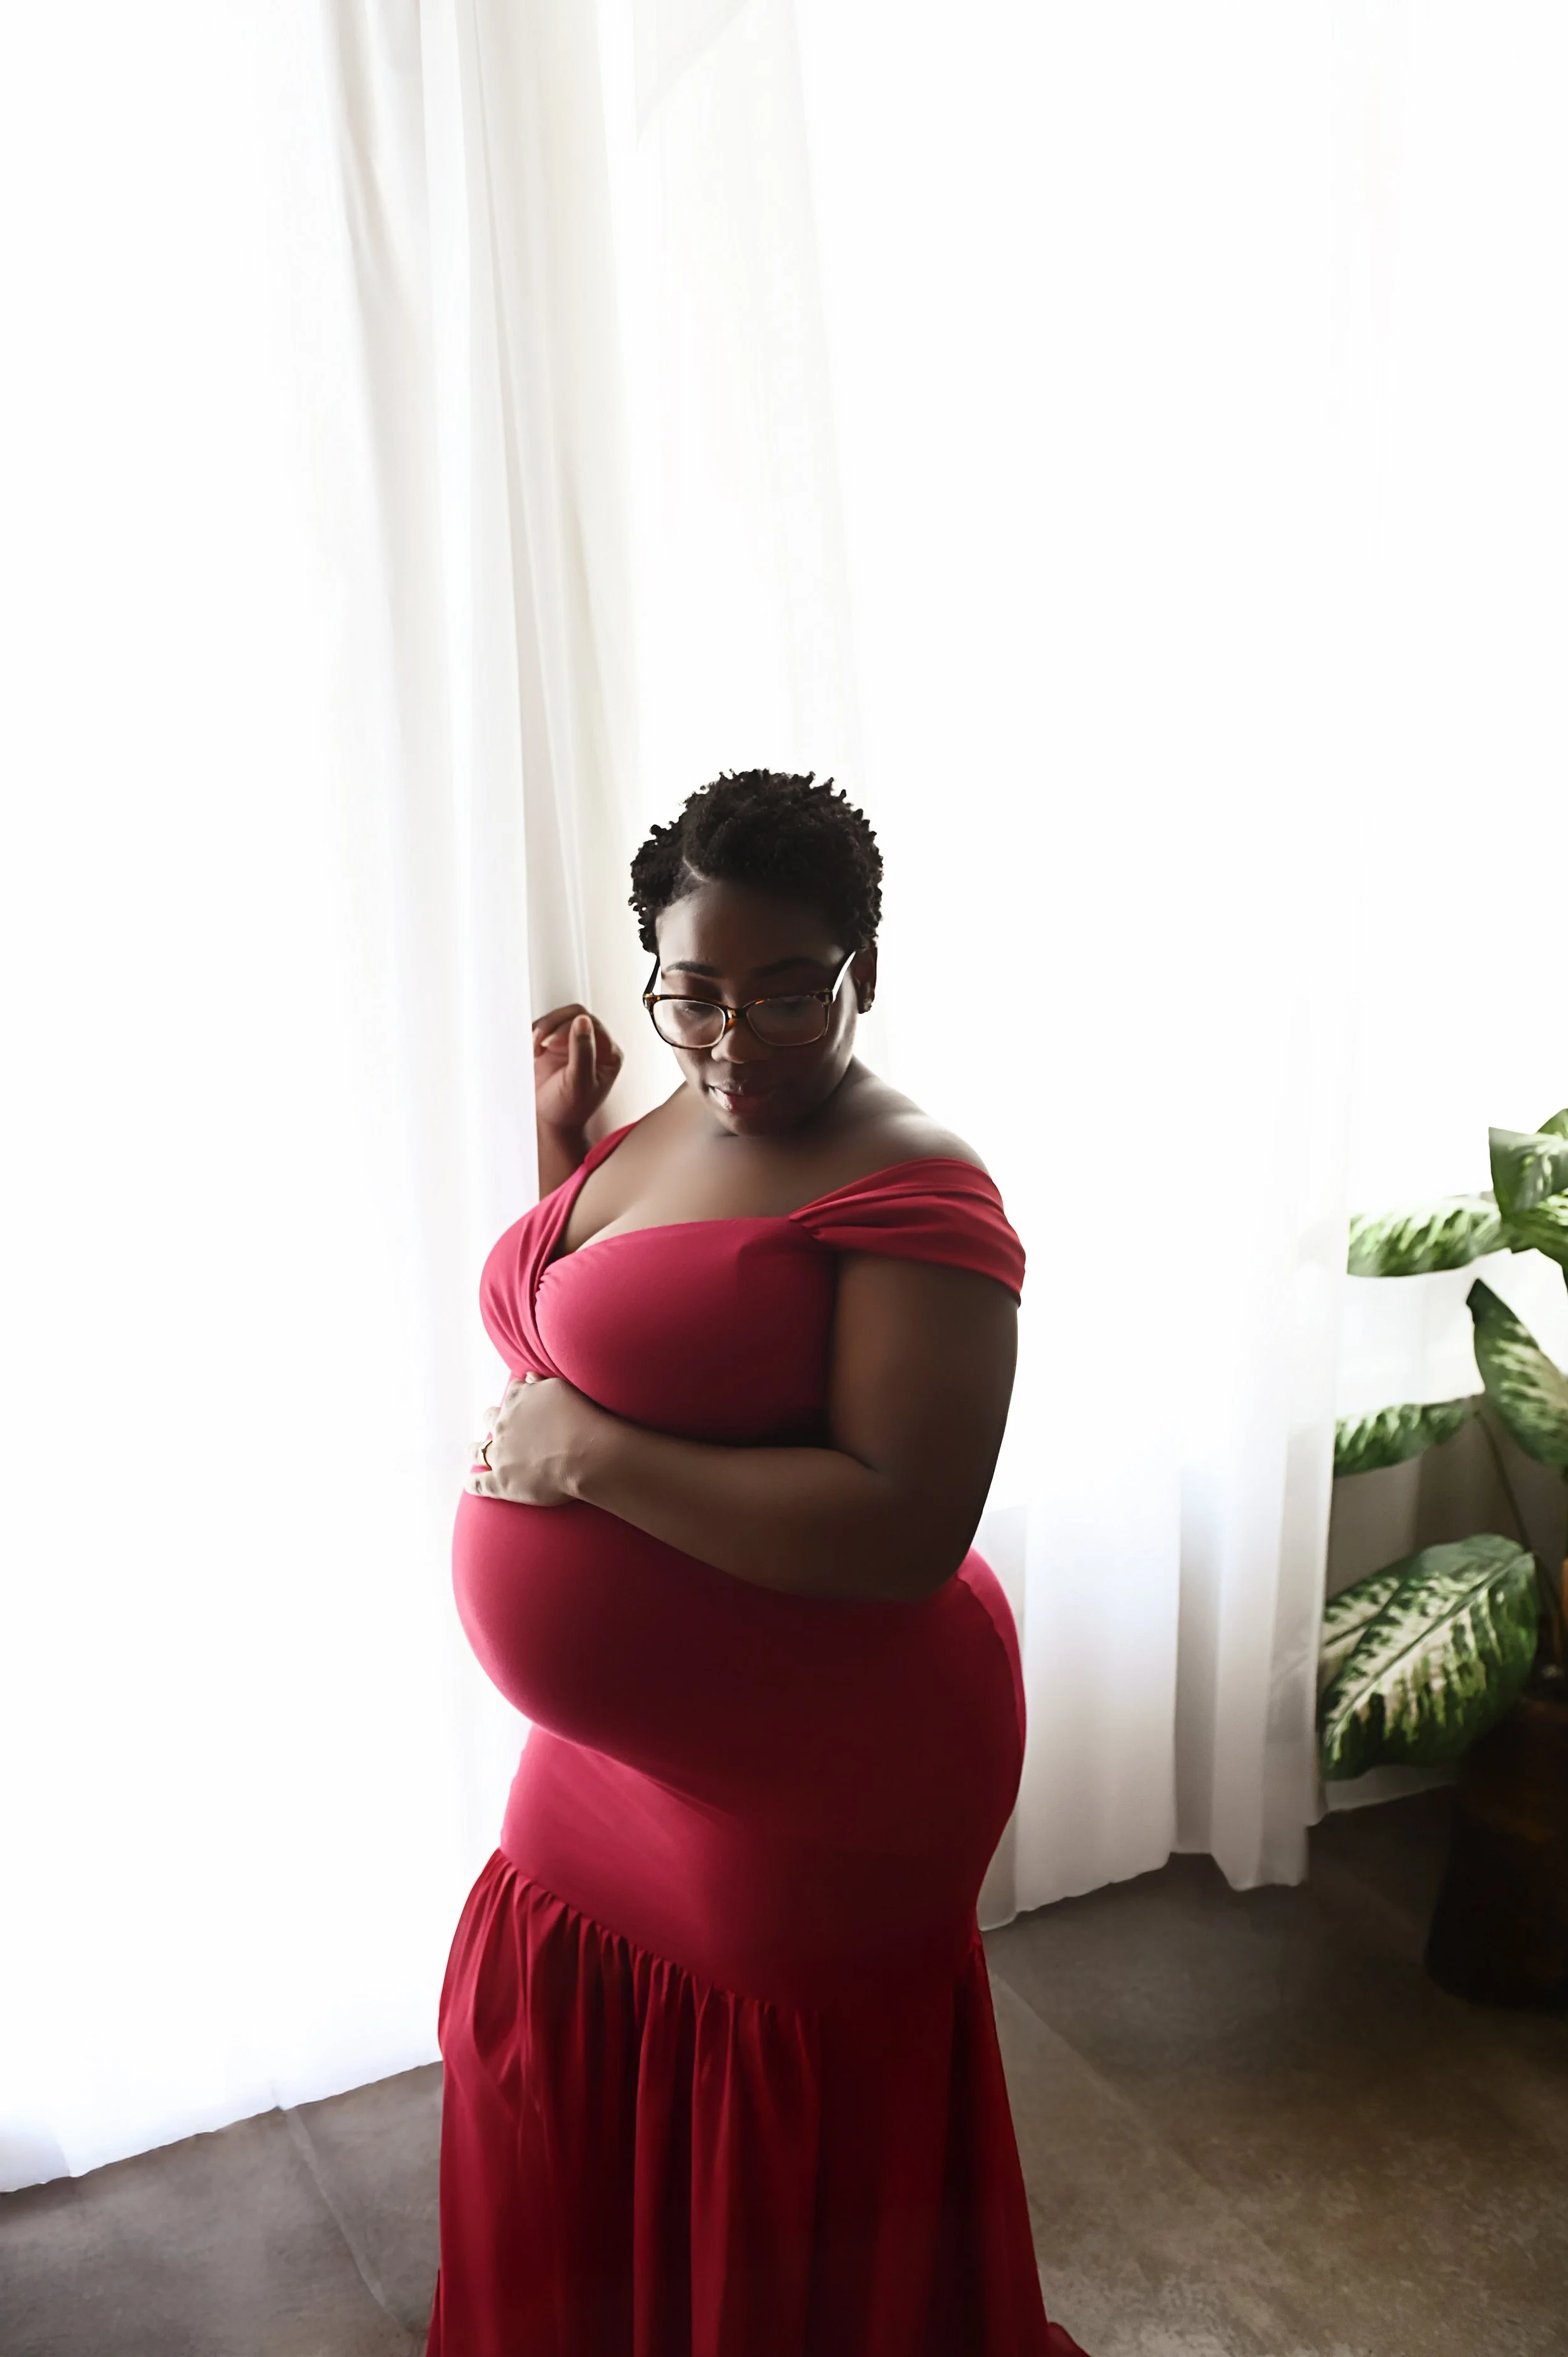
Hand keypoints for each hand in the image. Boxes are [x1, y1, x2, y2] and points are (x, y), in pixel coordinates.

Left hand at [466, 1373, 602, 1507]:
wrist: (586, 1453)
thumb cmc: (579, 1418)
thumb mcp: (560, 1388)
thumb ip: (540, 1384)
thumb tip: (527, 1378)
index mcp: (517, 1399)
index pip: (511, 1394)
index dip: (517, 1400)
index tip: (523, 1405)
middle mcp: (503, 1425)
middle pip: (491, 1419)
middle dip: (494, 1422)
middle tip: (502, 1429)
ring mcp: (499, 1454)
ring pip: (478, 1451)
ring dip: (476, 1451)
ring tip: (476, 1453)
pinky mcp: (501, 1482)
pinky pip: (479, 1484)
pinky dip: (473, 1484)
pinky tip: (470, 1484)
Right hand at [533, 1004, 622, 1139]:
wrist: (551, 1125)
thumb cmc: (570, 1110)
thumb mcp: (579, 1081)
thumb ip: (583, 1050)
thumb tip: (583, 1020)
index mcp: (608, 1053)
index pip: (592, 1023)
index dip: (569, 1027)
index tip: (552, 1043)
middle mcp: (594, 1046)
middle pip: (574, 1015)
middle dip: (553, 1025)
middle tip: (540, 1041)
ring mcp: (574, 1045)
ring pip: (558, 1019)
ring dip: (543, 1028)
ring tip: (534, 1047)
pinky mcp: (556, 1047)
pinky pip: (546, 1028)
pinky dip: (535, 1034)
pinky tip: (533, 1050)